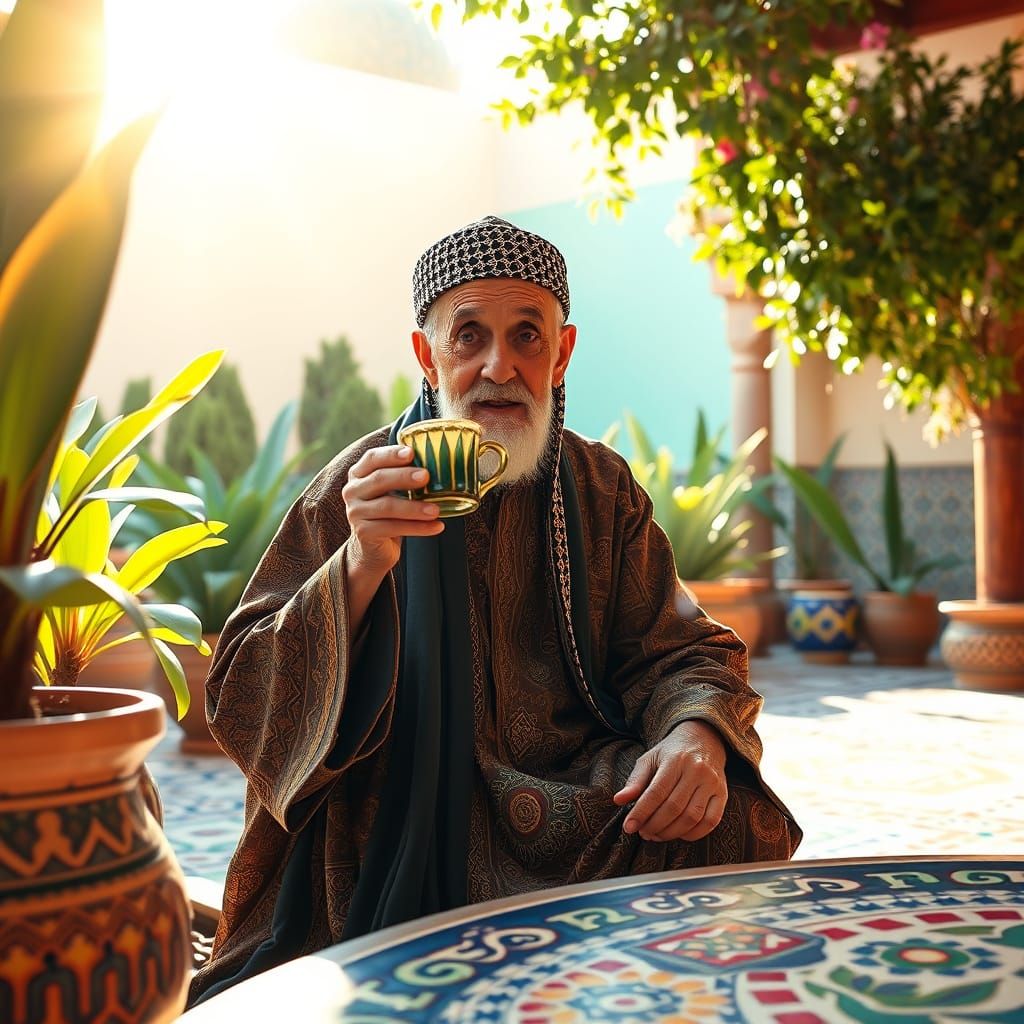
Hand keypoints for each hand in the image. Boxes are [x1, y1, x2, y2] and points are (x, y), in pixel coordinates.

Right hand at [342, 444, 443, 583]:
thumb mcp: (392, 491)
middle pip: (379, 479)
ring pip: (387, 506)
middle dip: (404, 476)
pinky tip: (436, 526)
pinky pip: (393, 528)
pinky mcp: (363, 532)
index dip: (391, 454)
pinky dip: (418, 528)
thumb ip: (404, 476)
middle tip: (426, 476)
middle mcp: (352, 491)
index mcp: (359, 474)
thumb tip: (439, 464)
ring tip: (436, 510)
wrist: (374, 547)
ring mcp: (355, 512)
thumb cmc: (388, 513)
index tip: (411, 453)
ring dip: (414, 508)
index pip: (372, 458)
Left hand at [613, 720, 727, 841]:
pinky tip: (679, 834)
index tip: (629, 827)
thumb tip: (618, 800)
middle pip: (674, 807)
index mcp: (675, 760)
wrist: (704, 739)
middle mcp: (696, 770)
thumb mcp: (650, 759)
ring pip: (692, 817)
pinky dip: (694, 834)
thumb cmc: (671, 752)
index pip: (656, 792)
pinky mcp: (722, 794)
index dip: (641, 812)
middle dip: (655, 825)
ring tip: (656, 835)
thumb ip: (635, 780)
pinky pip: (711, 821)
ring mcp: (712, 783)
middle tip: (643, 833)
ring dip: (672, 833)